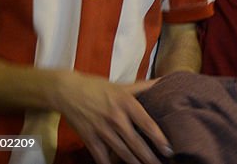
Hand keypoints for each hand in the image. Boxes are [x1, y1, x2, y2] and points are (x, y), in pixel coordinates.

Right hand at [52, 72, 170, 163]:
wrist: (67, 91)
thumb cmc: (97, 87)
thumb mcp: (122, 85)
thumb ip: (143, 86)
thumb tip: (164, 80)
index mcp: (126, 103)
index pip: (147, 123)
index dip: (159, 138)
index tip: (169, 149)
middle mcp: (116, 118)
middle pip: (136, 142)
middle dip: (149, 156)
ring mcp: (102, 130)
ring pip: (121, 152)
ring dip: (135, 162)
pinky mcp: (89, 139)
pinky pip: (101, 157)